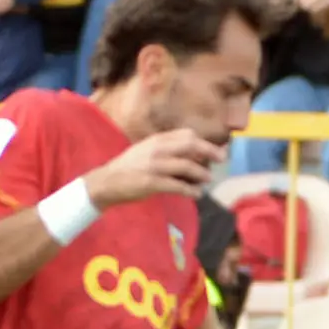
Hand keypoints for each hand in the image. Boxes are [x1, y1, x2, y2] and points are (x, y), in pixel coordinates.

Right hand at [84, 128, 223, 207]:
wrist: (106, 182)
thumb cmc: (129, 167)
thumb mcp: (146, 150)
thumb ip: (166, 149)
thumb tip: (192, 155)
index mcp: (157, 140)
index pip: (187, 135)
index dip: (204, 142)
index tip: (214, 150)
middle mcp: (158, 149)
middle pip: (191, 146)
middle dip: (210, 152)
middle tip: (222, 160)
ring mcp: (155, 166)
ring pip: (187, 167)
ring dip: (202, 174)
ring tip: (207, 180)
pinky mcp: (152, 183)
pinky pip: (178, 186)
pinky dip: (191, 191)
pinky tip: (196, 194)